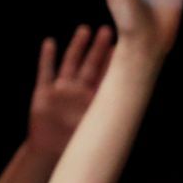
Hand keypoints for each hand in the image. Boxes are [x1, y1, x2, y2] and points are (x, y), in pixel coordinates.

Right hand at [24, 25, 114, 157]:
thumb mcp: (96, 129)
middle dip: (99, 48)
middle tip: (109, 31)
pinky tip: (50, 43)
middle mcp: (79, 90)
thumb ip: (111, 118)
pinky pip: (45, 72)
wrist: (51, 151)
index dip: (114, 62)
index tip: (125, 46)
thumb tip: (138, 109)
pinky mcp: (44, 93)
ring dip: (77, 47)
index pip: (107, 76)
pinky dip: (47, 58)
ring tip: (84, 30)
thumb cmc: (76, 142)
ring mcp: (62, 89)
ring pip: (70, 63)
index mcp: (94, 99)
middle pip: (91, 64)